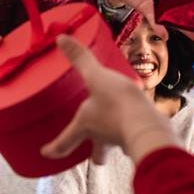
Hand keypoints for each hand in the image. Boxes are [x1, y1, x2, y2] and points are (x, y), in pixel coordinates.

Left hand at [39, 35, 172, 164]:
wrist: (149, 123)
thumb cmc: (117, 103)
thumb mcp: (96, 77)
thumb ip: (80, 59)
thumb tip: (60, 38)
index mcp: (84, 126)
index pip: (63, 144)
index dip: (53, 149)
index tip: (45, 153)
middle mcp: (102, 138)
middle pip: (97, 154)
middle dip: (96, 154)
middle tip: (94, 154)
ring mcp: (123, 140)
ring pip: (117, 146)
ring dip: (116, 142)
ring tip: (118, 132)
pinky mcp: (142, 137)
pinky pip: (136, 137)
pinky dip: (136, 132)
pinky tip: (140, 122)